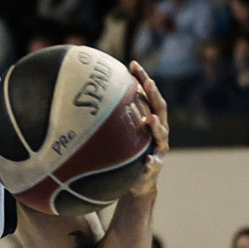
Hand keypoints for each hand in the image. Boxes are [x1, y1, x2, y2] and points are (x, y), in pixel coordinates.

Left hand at [123, 62, 170, 197]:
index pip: (149, 95)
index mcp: (150, 119)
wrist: (139, 183)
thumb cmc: (128, 153)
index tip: (133, 64)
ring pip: (161, 134)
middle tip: (148, 82)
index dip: (143, 79)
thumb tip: (87, 99)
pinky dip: (152, 162)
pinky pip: (155, 164)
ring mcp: (159, 148)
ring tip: (149, 118)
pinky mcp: (156, 167)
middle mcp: (159, 131)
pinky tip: (148, 161)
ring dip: (156, 126)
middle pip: (159, 108)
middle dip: (154, 94)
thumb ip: (113, 117)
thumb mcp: (122, 133)